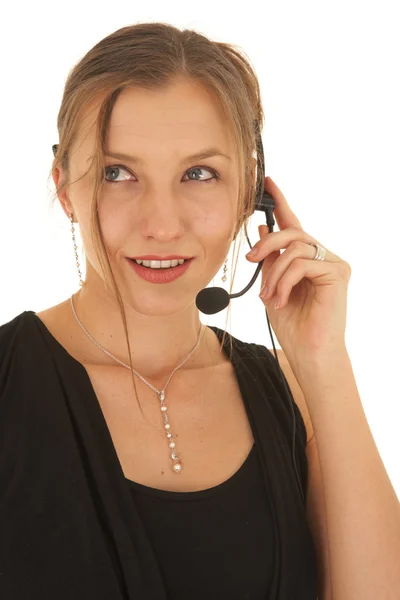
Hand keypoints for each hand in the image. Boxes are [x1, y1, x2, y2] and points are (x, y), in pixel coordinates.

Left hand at [246, 176, 351, 362]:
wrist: (309, 352)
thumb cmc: (293, 324)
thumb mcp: (273, 285)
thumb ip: (270, 258)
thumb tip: (262, 228)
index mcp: (307, 259)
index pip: (294, 224)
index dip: (281, 202)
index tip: (267, 183)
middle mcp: (323, 257)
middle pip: (293, 231)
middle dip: (266, 243)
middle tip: (250, 258)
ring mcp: (334, 264)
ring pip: (296, 247)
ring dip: (274, 271)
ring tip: (268, 294)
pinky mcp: (339, 272)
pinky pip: (302, 263)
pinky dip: (285, 281)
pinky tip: (281, 299)